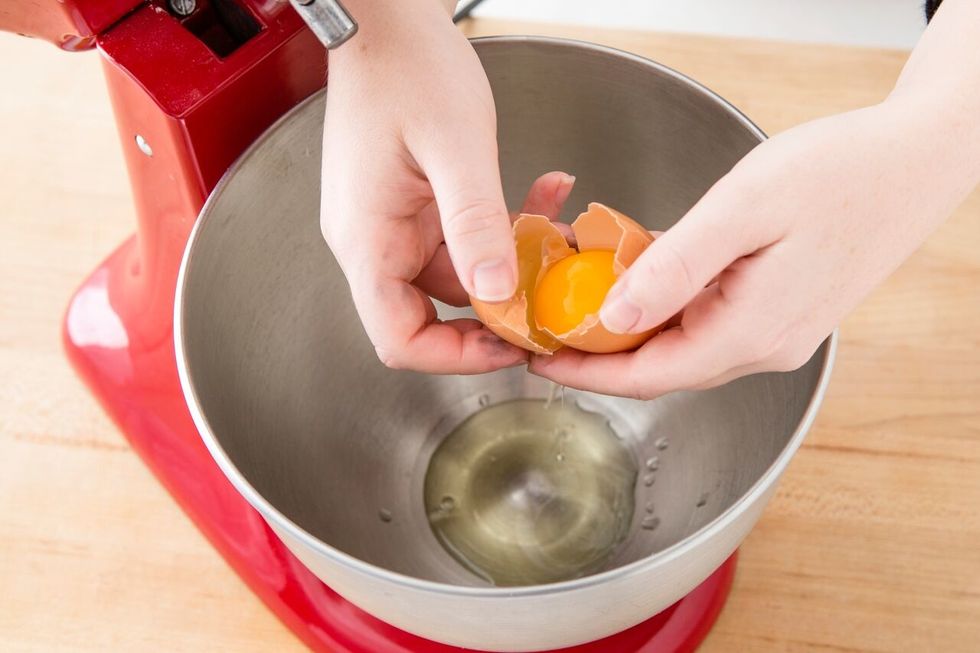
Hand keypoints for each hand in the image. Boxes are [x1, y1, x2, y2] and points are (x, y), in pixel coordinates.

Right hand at [320, 0, 573, 372]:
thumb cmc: (403, 65)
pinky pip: (463, 239)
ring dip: (510, 268)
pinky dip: (503, 231)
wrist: (386, 20)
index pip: (398, 338)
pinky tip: (543, 200)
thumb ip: (475, 223)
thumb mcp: (454, 146)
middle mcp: (373, 240)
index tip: (510, 344)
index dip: (454, 356)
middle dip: (495, 316)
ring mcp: (393, 223)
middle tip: (547, 309)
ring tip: (558, 245)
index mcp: (367, 238)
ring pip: (458, 278)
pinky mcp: (415, 205)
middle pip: (430, 315)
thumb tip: (498, 292)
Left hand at [530, 98, 978, 397]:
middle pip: (663, 366)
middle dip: (601, 350)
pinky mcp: (784, 312)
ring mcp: (778, 332)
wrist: (913, 164)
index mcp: (751, 332)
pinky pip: (711, 322)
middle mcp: (765, 346)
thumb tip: (616, 313)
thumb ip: (675, 266)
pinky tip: (647, 276)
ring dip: (634, 327)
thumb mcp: (744, 210)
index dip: (587, 371)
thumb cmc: (840, 175)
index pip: (648, 374)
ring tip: (585, 296)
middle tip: (551, 322)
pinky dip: (671, 307)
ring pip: (685, 344)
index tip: (541, 357)